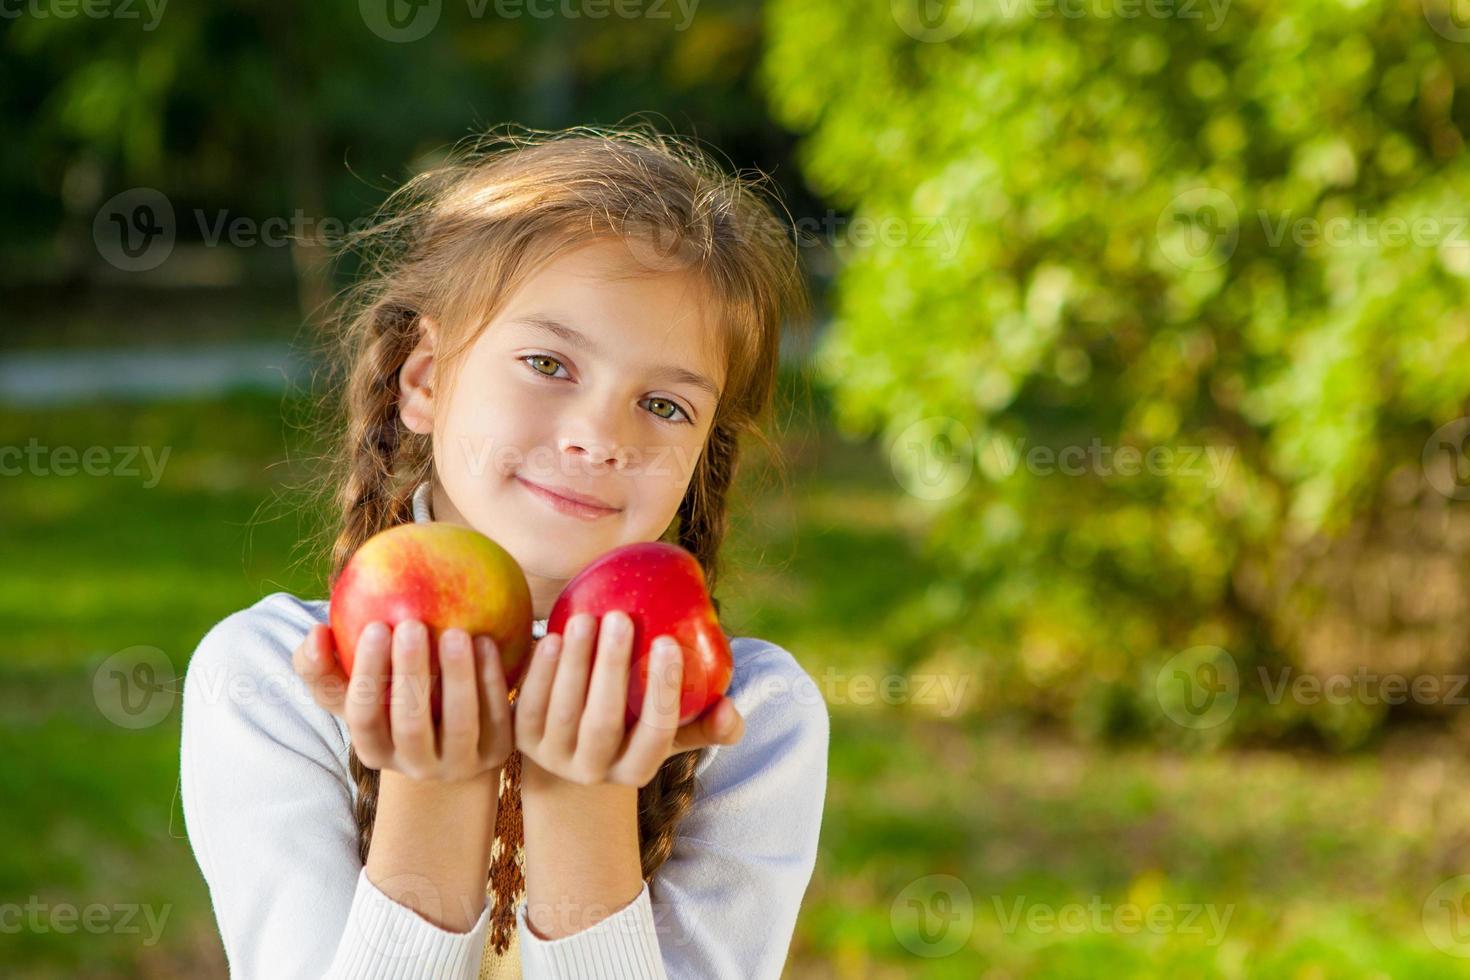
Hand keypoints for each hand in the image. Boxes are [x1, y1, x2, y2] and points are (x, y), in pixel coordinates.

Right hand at [291, 620, 513, 780]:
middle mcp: (416, 766)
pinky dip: (492, 680)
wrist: (450, 729)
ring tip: (455, 632)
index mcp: (375, 751)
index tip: (376, 626)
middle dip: (410, 674)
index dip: (367, 675)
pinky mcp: (497, 752)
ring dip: (457, 677)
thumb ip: (321, 663)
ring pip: (460, 724)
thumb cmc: (388, 695)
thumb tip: (316, 633)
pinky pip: (497, 717)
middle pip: (411, 725)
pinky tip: (486, 642)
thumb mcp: (351, 685)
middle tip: (412, 624)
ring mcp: (460, 763)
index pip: (364, 718)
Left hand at [514, 611, 744, 787]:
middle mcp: (593, 772)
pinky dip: (540, 671)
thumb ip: (709, 721)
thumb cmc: (638, 722)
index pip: (656, 734)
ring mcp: (554, 759)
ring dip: (574, 662)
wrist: (575, 742)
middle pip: (603, 723)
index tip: (667, 642)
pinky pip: (529, 705)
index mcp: (636, 770)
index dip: (663, 691)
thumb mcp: (675, 728)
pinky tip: (552, 636)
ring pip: (563, 711)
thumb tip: (730, 709)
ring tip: (587, 618)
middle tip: (622, 618)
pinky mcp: (521, 741)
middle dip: (612, 670)